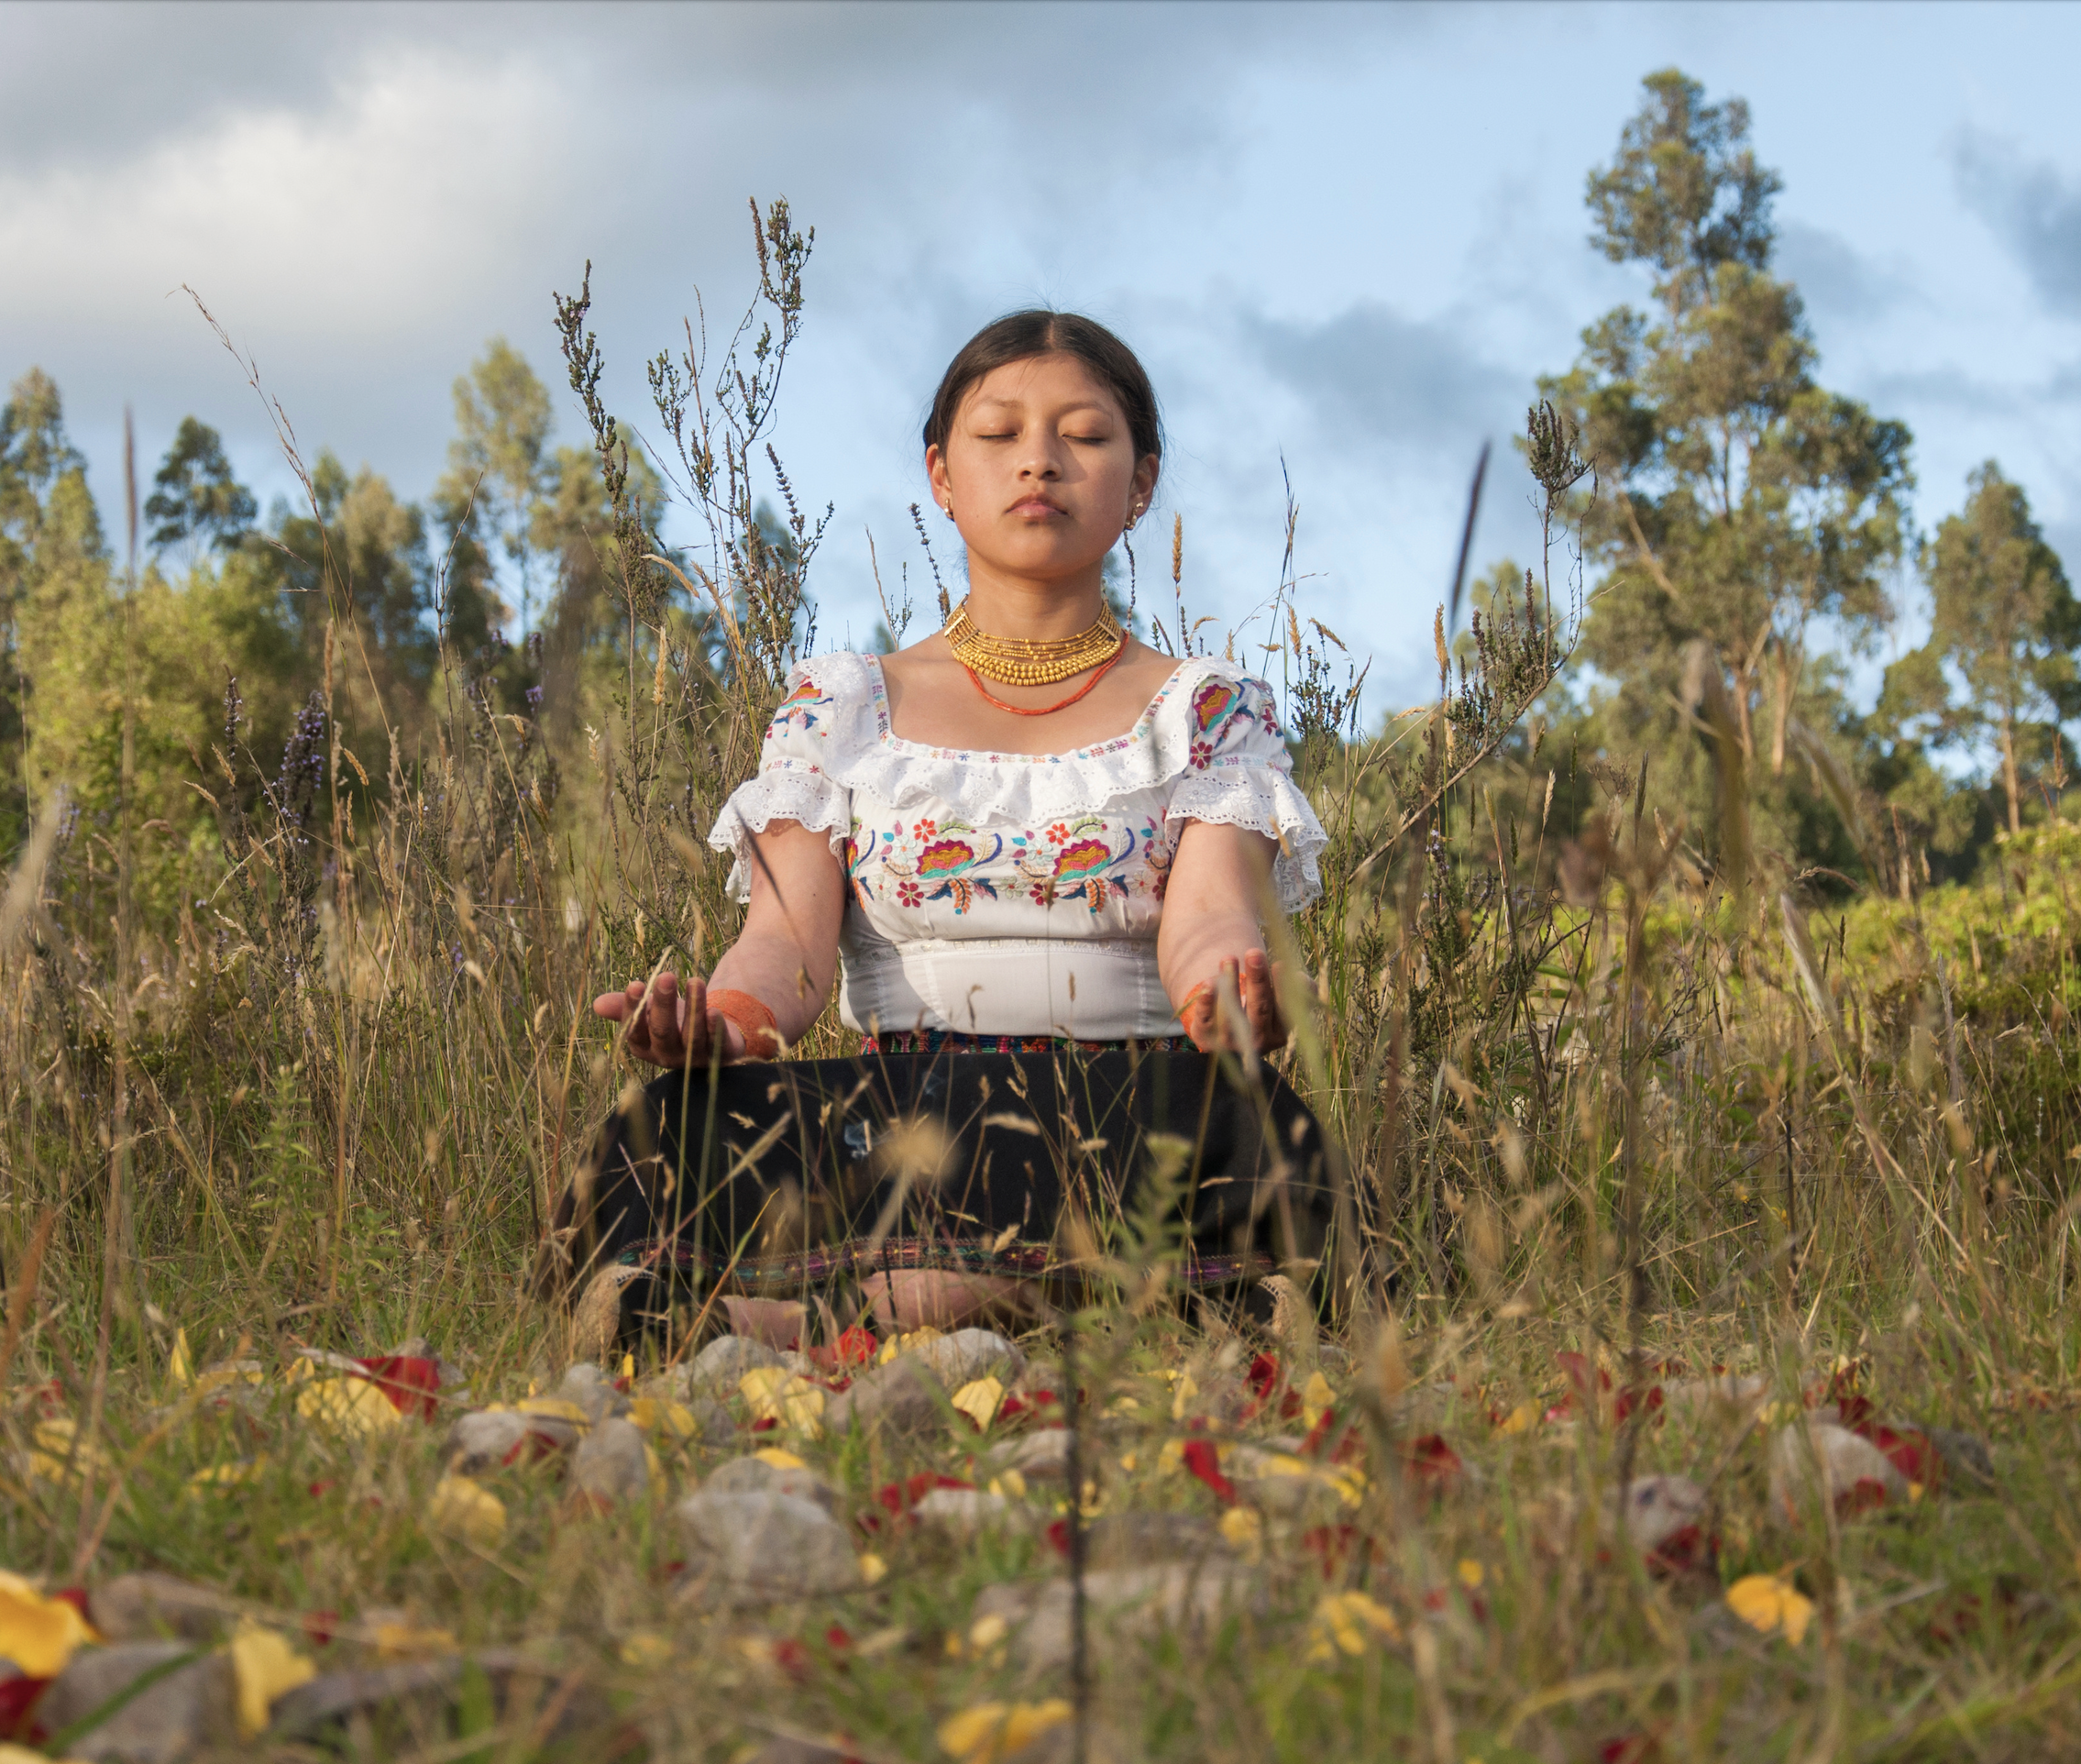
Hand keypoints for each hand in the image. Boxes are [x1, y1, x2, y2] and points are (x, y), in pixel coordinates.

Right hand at [591, 971, 739, 1067]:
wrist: (711, 1031)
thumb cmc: (673, 1018)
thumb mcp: (649, 1009)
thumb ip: (625, 1006)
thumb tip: (596, 1004)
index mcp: (645, 1047)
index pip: (634, 1030)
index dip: (633, 1008)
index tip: (636, 984)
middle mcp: (667, 1057)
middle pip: (662, 1032)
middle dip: (663, 1004)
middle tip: (666, 976)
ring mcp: (695, 1059)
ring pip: (692, 1036)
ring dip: (693, 1008)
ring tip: (694, 981)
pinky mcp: (721, 1055)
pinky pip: (717, 1043)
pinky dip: (715, 1028)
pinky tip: (714, 1011)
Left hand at [1179, 949, 1289, 1053]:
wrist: (1229, 1037)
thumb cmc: (1261, 1009)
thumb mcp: (1281, 1005)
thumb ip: (1299, 991)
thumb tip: (1301, 978)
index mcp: (1280, 1033)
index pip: (1284, 1010)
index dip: (1282, 987)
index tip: (1280, 964)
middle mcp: (1258, 1042)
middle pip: (1259, 1009)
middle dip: (1257, 980)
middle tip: (1254, 953)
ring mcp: (1232, 1043)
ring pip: (1231, 1016)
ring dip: (1230, 985)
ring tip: (1229, 959)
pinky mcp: (1208, 1039)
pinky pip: (1207, 1021)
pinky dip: (1207, 1003)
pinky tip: (1208, 983)